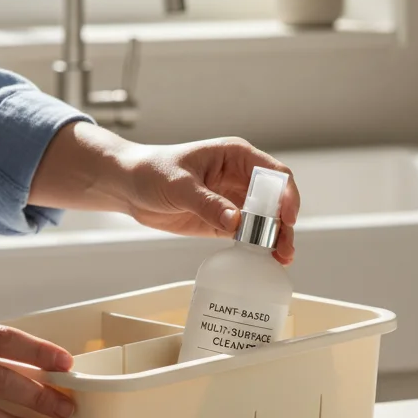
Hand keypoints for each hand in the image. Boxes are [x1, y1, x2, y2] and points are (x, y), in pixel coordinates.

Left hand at [119, 136, 300, 263]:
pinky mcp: (224, 221)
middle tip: (284, 247)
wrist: (129, 186)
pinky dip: (258, 247)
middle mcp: (240, 178)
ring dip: (276, 238)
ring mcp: (233, 201)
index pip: (274, 174)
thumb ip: (208, 203)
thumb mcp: (180, 185)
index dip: (286, 195)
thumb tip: (236, 221)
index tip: (287, 216)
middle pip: (276, 201)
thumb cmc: (152, 171)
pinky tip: (266, 260)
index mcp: (236, 157)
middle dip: (284, 223)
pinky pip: (248, 235)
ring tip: (281, 258)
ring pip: (266, 221)